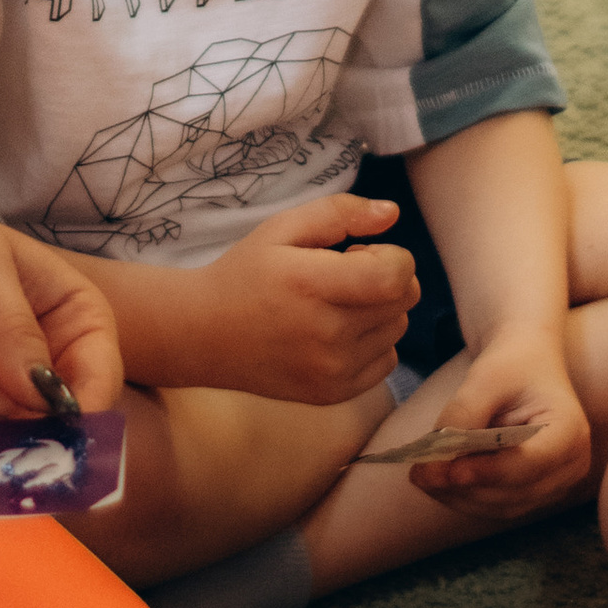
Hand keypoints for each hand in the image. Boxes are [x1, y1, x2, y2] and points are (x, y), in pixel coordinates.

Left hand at [0, 165, 119, 517]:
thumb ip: (10, 325)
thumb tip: (49, 397)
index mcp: (61, 318)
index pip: (96, 375)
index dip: (90, 409)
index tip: (68, 430)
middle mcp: (28, 373)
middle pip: (56, 437)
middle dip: (41, 467)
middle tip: (12, 479)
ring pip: (2, 468)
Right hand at [197, 195, 419, 403]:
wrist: (203, 335)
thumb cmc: (245, 274)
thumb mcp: (282, 228)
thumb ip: (339, 213)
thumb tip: (393, 213)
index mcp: (313, 286)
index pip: (395, 276)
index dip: (391, 256)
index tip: (357, 252)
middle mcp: (328, 335)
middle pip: (403, 300)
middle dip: (385, 277)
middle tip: (343, 274)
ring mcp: (332, 371)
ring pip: (397, 329)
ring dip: (379, 310)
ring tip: (335, 303)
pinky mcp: (333, 394)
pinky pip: (386, 361)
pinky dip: (373, 342)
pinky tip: (338, 331)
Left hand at [411, 323, 592, 523]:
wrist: (527, 360)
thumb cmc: (512, 363)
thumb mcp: (485, 379)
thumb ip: (462, 417)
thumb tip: (433, 464)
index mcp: (569, 430)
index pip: (529, 463)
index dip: (486, 472)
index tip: (446, 471)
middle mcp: (572, 464)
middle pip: (515, 491)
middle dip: (465, 487)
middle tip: (420, 475)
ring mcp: (558, 482)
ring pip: (505, 505)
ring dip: (461, 497)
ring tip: (424, 477)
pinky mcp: (538, 490)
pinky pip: (501, 504)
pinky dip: (468, 496)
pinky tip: (440, 481)